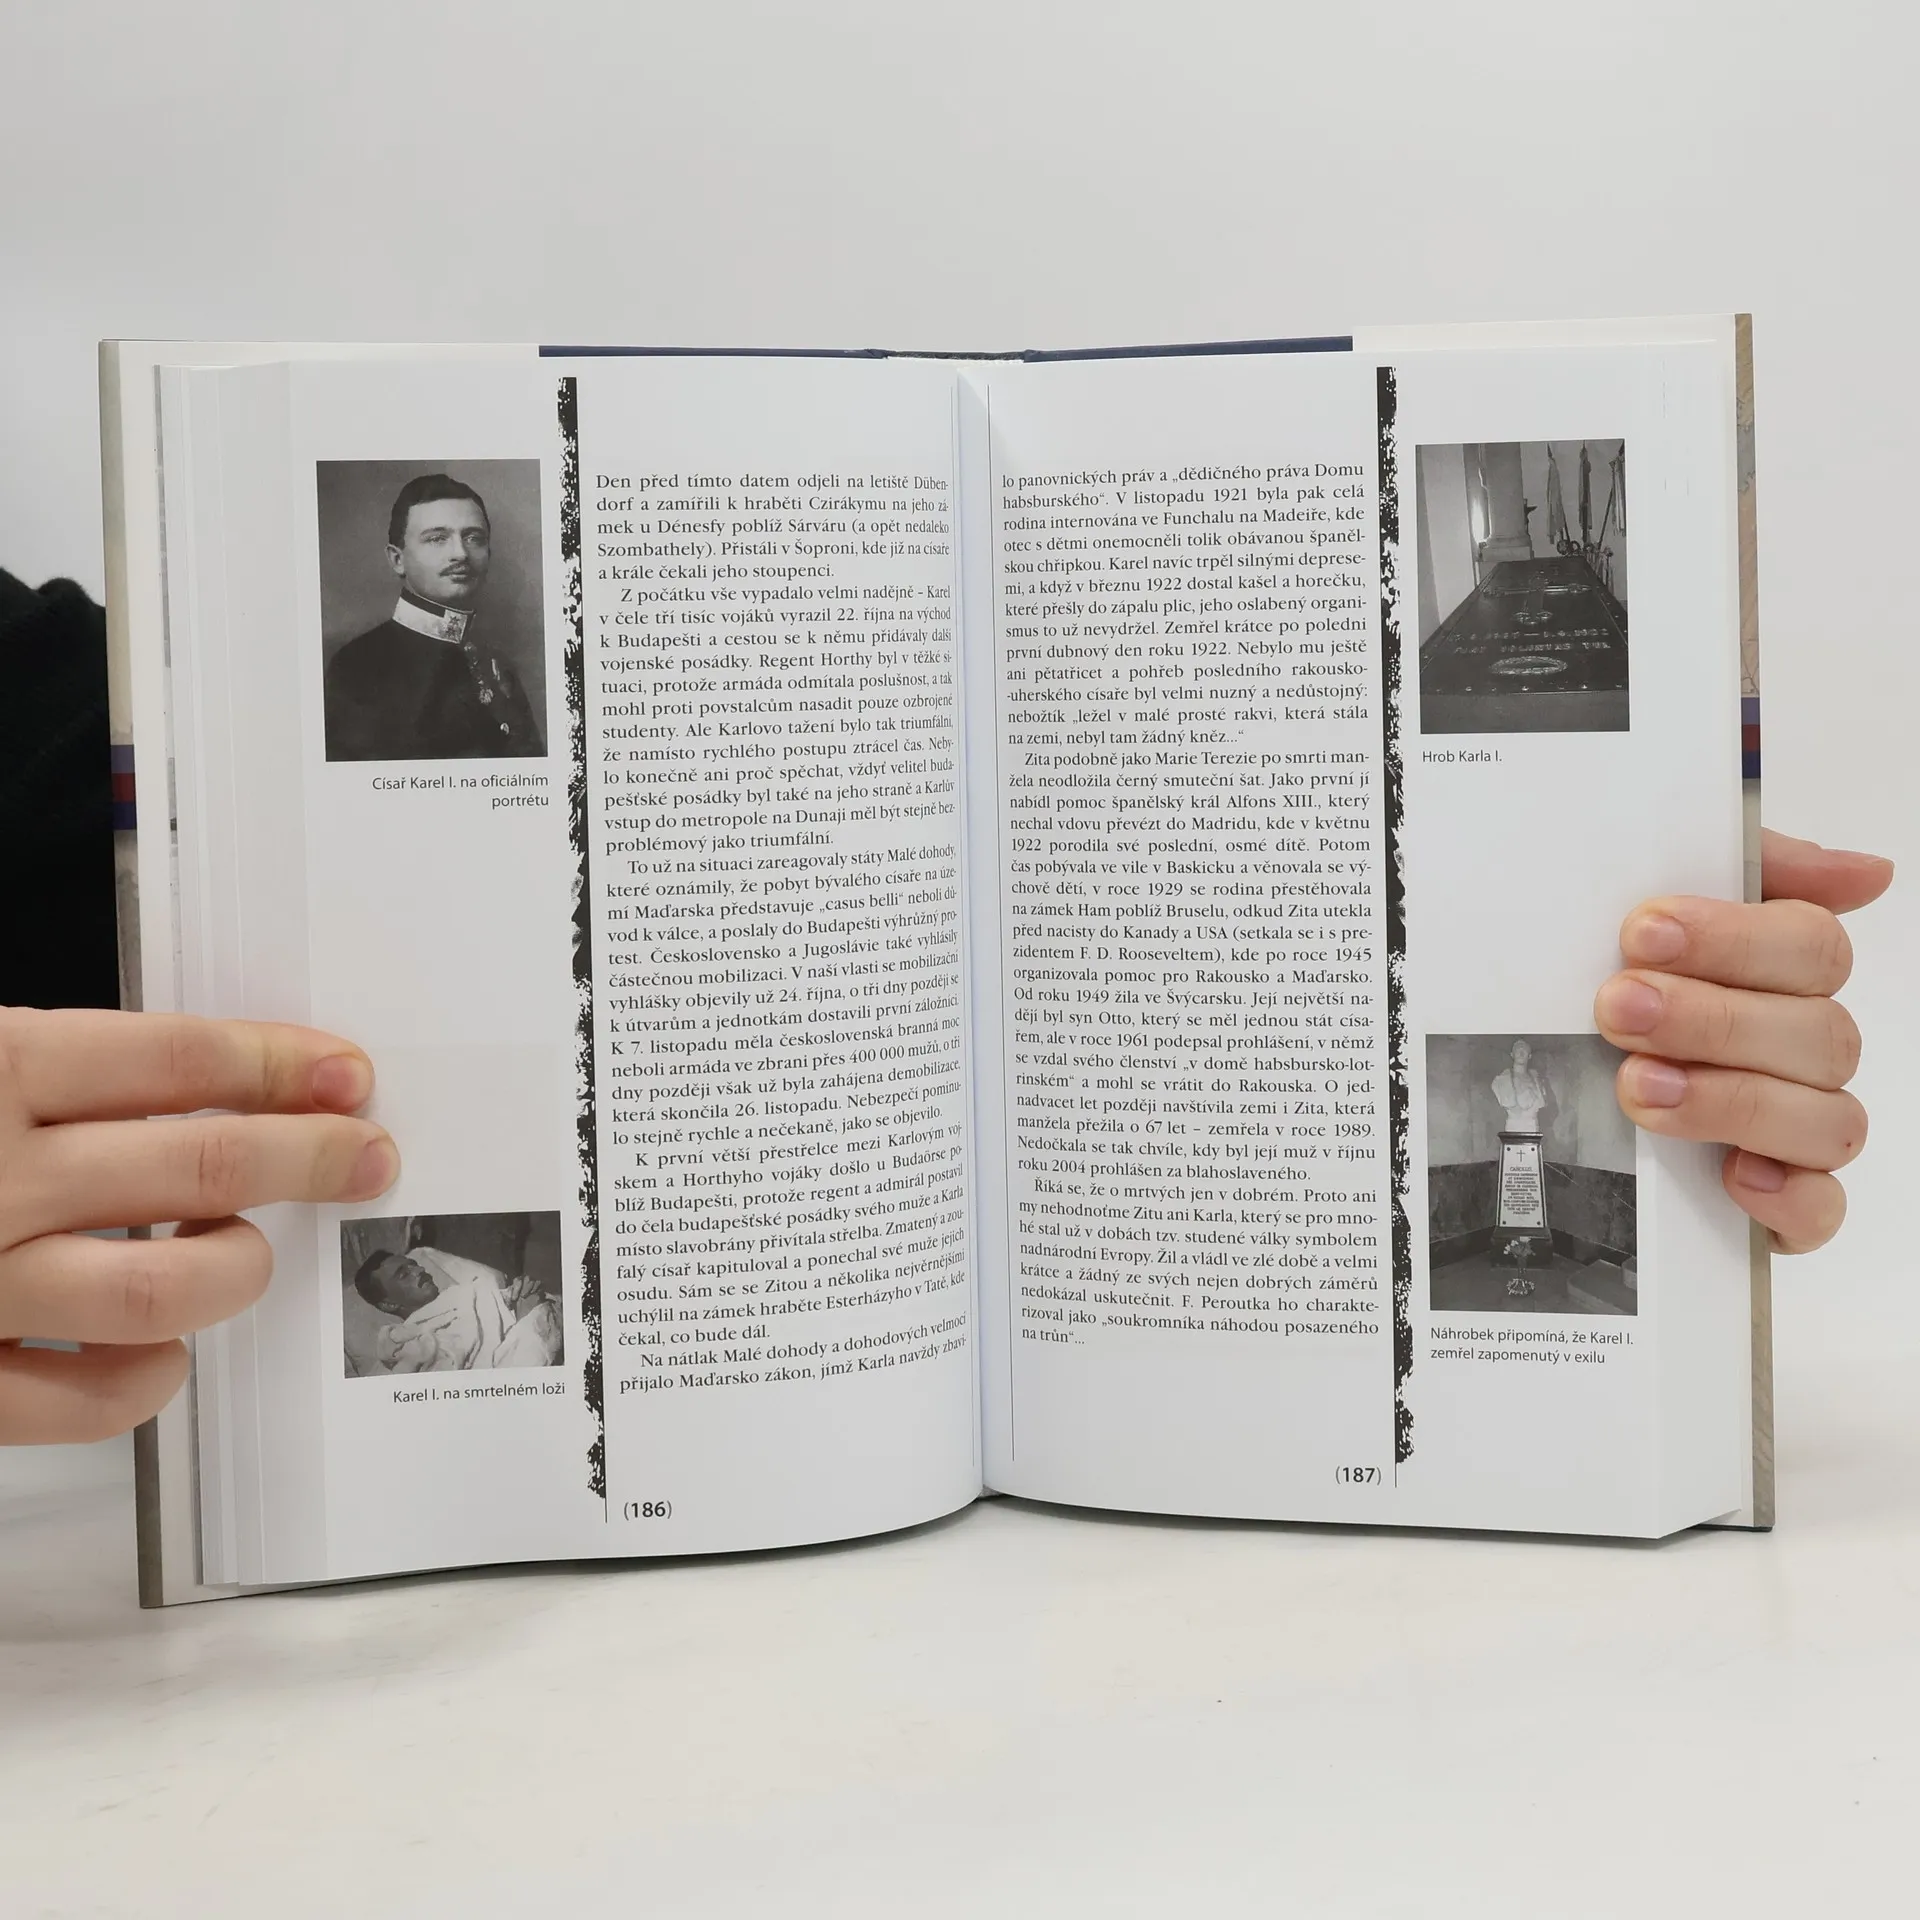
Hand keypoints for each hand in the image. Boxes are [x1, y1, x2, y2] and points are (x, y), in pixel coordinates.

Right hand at [0, 1009, 397, 1443]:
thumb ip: (49, 1072)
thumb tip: (205, 1080)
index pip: (171, 1059)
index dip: (278, 1062)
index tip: (345, 1073)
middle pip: (197, 1159)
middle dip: (308, 1154)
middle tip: (368, 1154)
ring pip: (162, 1288)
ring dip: (238, 1266)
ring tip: (253, 1251)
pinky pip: (85, 1400)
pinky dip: (150, 1379)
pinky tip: (166, 1350)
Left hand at [1595, 830, 1893, 1253]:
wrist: (1496, 1085)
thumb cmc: (1595, 986)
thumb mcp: (1637, 909)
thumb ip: (1743, 867)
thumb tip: (1866, 872)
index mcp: (1777, 975)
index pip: (1813, 947)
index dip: (1735, 939)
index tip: (1644, 932)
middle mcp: (1797, 1051)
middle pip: (1819, 1033)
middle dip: (1711, 1018)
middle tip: (1617, 1009)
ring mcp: (1792, 1131)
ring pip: (1826, 1119)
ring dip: (1731, 1099)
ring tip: (1638, 1085)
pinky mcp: (1773, 1205)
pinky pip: (1820, 1212)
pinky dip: (1788, 1198)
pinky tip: (1732, 1174)